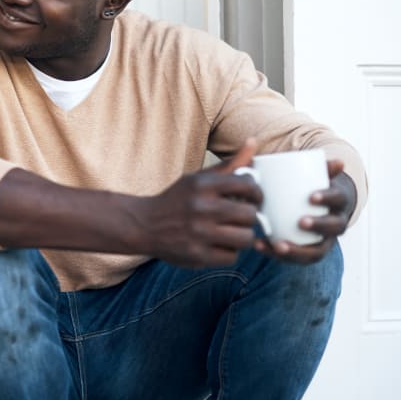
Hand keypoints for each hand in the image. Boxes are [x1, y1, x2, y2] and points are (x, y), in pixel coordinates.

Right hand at [131, 139, 262, 267]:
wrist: (144, 225)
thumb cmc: (178, 200)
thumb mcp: (198, 179)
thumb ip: (230, 164)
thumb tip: (254, 142)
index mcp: (202, 185)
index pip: (248, 185)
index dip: (256, 193)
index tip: (252, 198)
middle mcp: (201, 208)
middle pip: (250, 215)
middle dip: (249, 216)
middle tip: (241, 217)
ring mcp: (199, 233)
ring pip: (245, 238)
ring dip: (242, 236)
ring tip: (232, 232)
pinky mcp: (197, 255)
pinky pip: (232, 257)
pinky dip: (228, 252)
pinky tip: (218, 244)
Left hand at [253, 159, 355, 263]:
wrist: (319, 205)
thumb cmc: (313, 186)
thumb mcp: (317, 175)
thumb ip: (319, 166)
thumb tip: (338, 161)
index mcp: (339, 203)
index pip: (338, 200)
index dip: (327, 198)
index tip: (311, 196)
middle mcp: (335, 225)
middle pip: (333, 228)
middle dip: (318, 226)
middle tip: (300, 221)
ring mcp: (322, 241)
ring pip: (315, 252)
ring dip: (297, 250)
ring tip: (277, 244)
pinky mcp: (306, 252)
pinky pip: (294, 259)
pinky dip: (276, 254)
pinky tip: (259, 245)